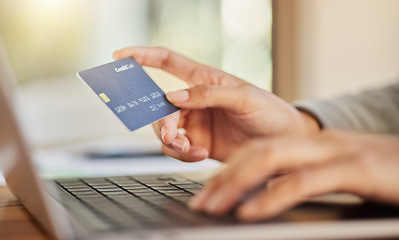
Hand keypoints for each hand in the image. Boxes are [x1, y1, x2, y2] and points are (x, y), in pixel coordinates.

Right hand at [113, 47, 319, 161]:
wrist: (282, 143)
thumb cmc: (270, 112)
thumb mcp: (244, 97)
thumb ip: (208, 95)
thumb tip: (174, 97)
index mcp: (203, 79)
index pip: (167, 62)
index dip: (143, 56)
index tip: (121, 55)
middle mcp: (194, 101)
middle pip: (159, 106)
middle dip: (160, 122)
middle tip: (172, 135)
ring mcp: (194, 124)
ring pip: (164, 131)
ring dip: (170, 140)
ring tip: (188, 147)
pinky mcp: (198, 145)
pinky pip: (176, 149)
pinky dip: (181, 154)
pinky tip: (196, 154)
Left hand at [189, 130, 398, 220]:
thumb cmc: (382, 173)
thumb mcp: (337, 173)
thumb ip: (303, 178)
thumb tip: (269, 194)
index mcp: (310, 144)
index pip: (257, 150)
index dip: (227, 170)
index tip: (206, 193)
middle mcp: (317, 142)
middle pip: (255, 152)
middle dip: (222, 177)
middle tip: (199, 203)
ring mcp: (335, 152)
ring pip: (270, 159)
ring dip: (235, 184)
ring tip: (213, 207)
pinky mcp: (355, 168)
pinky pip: (303, 181)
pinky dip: (271, 197)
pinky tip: (250, 212)